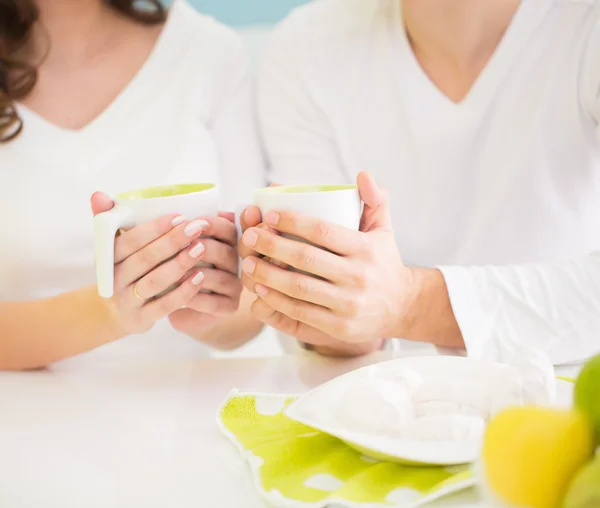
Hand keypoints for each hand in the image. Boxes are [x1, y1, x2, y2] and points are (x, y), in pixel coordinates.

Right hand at [90, 194, 241, 336]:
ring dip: (180, 264)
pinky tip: (200, 277)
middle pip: (145, 259)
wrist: (115, 313)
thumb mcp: (112, 247)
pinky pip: (164, 305)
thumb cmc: (123, 269)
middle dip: (172, 242)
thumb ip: (108, 219)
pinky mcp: (140, 319)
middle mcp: (114, 280)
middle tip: (196, 228)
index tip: (180, 216)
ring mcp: (127, 301)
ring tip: (201, 248)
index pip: (130, 240)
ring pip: (155, 281)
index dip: (155, 228)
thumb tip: (98, 194)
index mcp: (107, 258)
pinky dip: (183, 291)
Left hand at [168, 211, 243, 335]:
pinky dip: (195, 298)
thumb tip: (179, 216)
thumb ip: (183, 234)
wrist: (177, 305)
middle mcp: (237, 264)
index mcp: (229, 244)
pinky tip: (178, 296)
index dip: (213, 225)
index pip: (229, 230)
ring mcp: (235, 287)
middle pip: (226, 253)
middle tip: (182, 248)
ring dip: (195, 275)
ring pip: (219, 278)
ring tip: (174, 273)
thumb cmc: (178, 272)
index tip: (193, 223)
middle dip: (202, 248)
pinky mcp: (230, 307)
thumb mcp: (179, 250)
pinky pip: (214, 303)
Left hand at [240, 172, 414, 345]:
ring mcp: (348, 305)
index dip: (292, 221)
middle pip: (305, 258)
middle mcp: (358, 277)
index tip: (269, 214)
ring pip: (298, 288)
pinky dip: (277, 303)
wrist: (403, 308)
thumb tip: (362, 175)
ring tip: (248, 265)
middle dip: (271, 245)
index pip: (323, 231)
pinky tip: (261, 292)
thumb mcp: (384, 231)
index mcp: (366, 250)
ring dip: (268, 275)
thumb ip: (375, 201)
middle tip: (250, 236)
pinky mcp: (339, 328)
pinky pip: (301, 314)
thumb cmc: (384, 264)